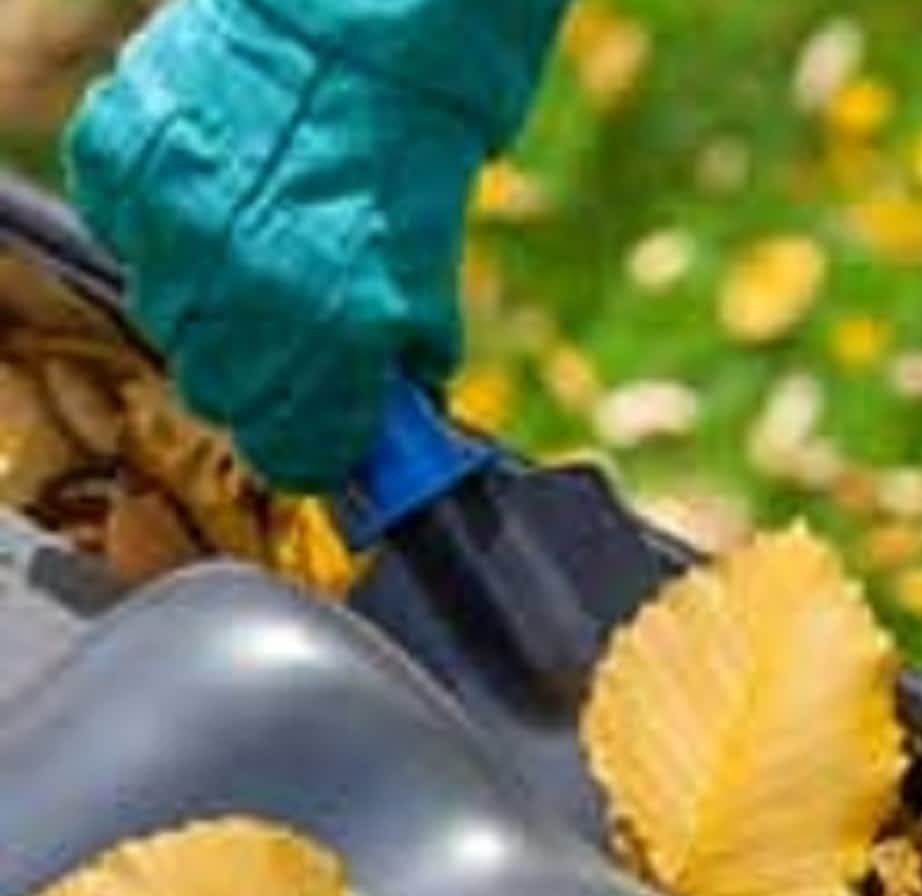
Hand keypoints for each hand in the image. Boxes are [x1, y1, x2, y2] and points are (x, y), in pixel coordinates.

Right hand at [63, 0, 568, 489]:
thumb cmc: (411, 154)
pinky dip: (162, 228)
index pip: (290, 452)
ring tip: (257, 247)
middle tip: (295, 337)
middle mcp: (242, 292)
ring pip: (167, 320)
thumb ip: (396, 366)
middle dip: (262, 381)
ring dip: (209, 304)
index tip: (322, 433)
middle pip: (219, 395)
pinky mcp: (119, 162)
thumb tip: (383, 427)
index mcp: (333, 334)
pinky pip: (127, 235)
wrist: (364, 23)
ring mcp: (171, 225)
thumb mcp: (427, 283)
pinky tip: (214, 194)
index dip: (310, 447)